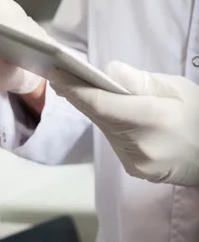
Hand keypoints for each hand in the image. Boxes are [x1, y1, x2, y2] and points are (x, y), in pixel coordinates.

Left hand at [49, 61, 198, 186]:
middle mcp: (140, 145)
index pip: (102, 105)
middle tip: (59, 75)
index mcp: (153, 119)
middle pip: (99, 116)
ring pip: (104, 129)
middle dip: (77, 95)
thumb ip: (138, 80)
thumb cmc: (198, 114)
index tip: (57, 74)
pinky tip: (104, 111)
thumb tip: (105, 72)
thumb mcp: (176, 88)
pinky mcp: (134, 169)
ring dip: (92, 109)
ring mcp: (136, 161)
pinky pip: (114, 140)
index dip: (76, 90)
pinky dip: (108, 124)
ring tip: (77, 88)